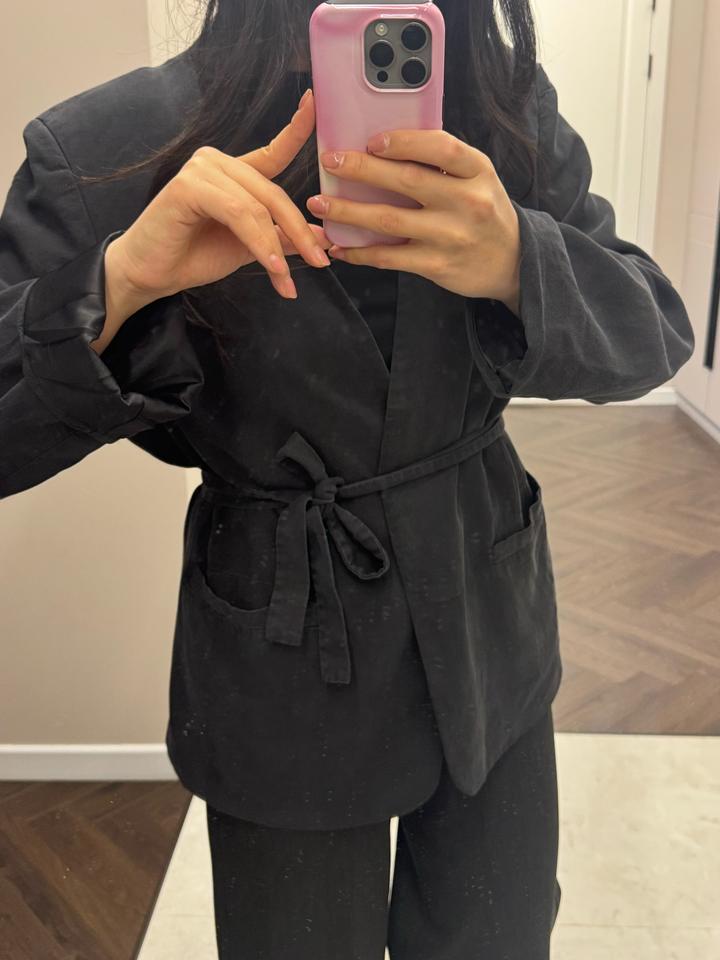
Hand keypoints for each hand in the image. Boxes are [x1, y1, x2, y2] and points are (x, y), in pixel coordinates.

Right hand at [108, 89, 330, 304]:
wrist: (152, 275)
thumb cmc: (193, 256)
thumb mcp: (250, 247)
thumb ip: (281, 238)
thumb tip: (322, 238)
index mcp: (233, 172)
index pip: (272, 152)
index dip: (295, 129)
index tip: (315, 102)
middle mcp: (216, 162)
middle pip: (273, 194)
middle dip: (299, 232)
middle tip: (320, 261)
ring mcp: (201, 169)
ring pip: (257, 207)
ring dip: (276, 247)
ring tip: (286, 278)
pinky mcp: (188, 186)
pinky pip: (237, 213)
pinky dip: (258, 241)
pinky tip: (270, 266)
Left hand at [306, 129, 521, 310]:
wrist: (512, 261)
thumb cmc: (484, 212)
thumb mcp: (478, 178)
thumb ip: (442, 163)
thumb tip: (386, 144)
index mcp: (477, 170)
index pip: (441, 147)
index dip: (404, 141)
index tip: (372, 140)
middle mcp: (467, 201)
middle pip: (407, 180)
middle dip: (362, 170)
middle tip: (330, 162)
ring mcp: (451, 236)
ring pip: (390, 220)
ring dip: (349, 212)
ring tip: (320, 204)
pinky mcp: (437, 265)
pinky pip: (390, 257)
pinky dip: (360, 252)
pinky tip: (340, 247)